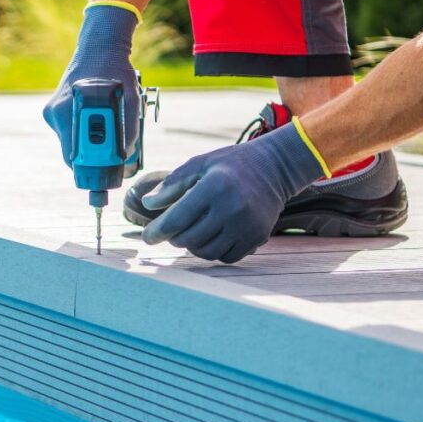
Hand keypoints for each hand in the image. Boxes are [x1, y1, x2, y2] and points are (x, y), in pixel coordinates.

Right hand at [43, 3, 141, 165]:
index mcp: (68, 112)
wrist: (100, 46)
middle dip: (91, 158)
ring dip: (88, 144)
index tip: (107, 172)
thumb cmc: (116, 72)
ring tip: (108, 131)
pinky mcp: (54, 110)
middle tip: (112, 157)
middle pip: (70, 153)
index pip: (72, 156)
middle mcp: (55, 114)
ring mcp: (52, 112)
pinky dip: (83, 132)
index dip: (90, 168)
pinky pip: (69, 131)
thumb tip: (126, 155)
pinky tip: (97, 119)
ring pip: (70, 143)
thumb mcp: (130, 100)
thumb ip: (128, 129)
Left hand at [141, 119, 326, 262]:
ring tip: (191, 233)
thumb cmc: (230, 165)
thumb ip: (173, 184)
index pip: (177, 219)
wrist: (275, 168)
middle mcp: (232, 208)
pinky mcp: (257, 237)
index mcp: (214, 187)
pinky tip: (211, 238)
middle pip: (190, 239)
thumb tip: (147, 204)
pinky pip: (226, 257)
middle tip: (172, 232)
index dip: (157, 231)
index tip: (147, 237)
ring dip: (193, 246)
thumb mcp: (199, 164)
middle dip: (175, 238)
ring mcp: (247, 225)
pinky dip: (214, 252)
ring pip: (207, 252)